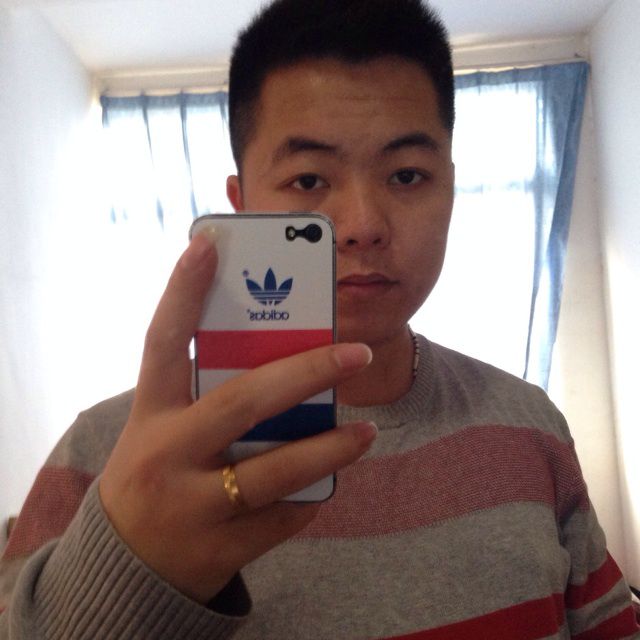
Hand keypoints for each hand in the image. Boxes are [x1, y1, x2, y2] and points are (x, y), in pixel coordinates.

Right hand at [99, 233, 375, 602]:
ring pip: (276, 470)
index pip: (162, 342)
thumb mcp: (164, 430)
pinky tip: (328, 480)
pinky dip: (312, 494)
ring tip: (366, 430)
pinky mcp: (220, 549)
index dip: (182, 292)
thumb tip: (283, 355)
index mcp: (150, 416)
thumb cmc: (156, 474)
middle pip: (243, 401)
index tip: (209, 244)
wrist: (126, 567)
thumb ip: (208, 396)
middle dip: (307, 371)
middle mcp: (166, 456)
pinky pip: (284, 514)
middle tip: (356, 351)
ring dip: (330, 447)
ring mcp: (192, 506)